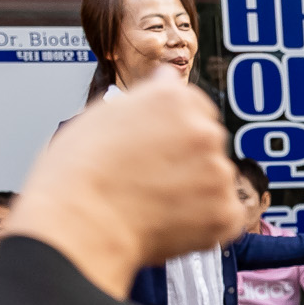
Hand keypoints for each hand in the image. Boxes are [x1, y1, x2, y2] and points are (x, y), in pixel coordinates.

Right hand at [5, 73, 239, 297]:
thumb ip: (146, 97)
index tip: (158, 149)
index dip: (174, 131)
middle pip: (209, 141)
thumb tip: (166, 79)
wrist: (80, 225)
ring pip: (216, 179)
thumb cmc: (79, 173)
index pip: (196, 107)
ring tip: (153, 204)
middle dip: (188, 158)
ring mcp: (218, 171)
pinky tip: (168, 223)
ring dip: (196, 190)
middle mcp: (203, 129)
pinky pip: (224, 214)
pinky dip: (204, 222)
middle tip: (151, 179)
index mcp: (174, 98)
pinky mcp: (225, 211)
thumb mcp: (104, 114)